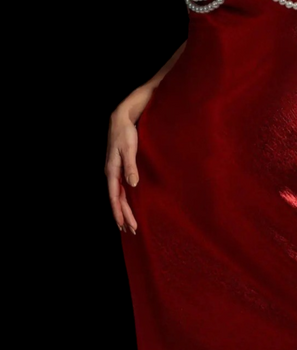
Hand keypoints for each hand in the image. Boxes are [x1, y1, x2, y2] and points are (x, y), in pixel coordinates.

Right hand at [104, 86, 152, 234]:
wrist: (120, 119)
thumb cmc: (125, 133)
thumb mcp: (129, 148)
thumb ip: (130, 166)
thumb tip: (132, 185)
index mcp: (111, 171)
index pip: (115, 197)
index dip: (120, 212)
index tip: (124, 225)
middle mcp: (111, 174)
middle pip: (117, 199)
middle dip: (124, 215)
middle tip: (132, 230)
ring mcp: (114, 171)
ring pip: (118, 195)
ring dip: (124, 210)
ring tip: (129, 225)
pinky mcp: (118, 168)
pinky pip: (120, 189)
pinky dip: (124, 200)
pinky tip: (127, 205)